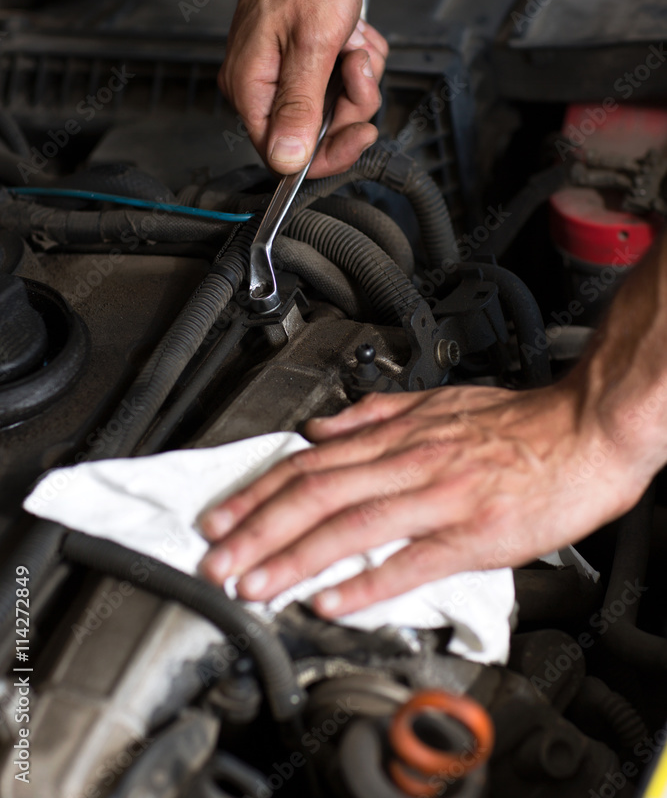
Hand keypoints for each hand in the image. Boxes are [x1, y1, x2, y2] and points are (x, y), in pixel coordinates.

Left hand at [199, 381, 645, 616]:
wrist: (583, 431)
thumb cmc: (515, 422)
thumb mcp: (437, 401)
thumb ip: (374, 414)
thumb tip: (321, 426)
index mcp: (399, 434)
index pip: (310, 463)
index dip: (259, 493)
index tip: (222, 518)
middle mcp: (410, 461)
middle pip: (317, 494)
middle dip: (258, 530)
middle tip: (216, 561)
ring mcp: (440, 497)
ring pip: (351, 526)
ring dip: (294, 558)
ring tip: (254, 584)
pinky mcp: (473, 533)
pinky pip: (411, 560)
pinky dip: (366, 581)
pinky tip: (331, 601)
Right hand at [218, 0, 387, 177]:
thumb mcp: (311, 45)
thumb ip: (299, 107)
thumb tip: (287, 160)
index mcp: (249, 88)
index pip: (284, 154)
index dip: (328, 152)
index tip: (360, 133)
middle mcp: (259, 85)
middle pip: (314, 131)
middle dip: (350, 104)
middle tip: (359, 68)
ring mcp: (279, 72)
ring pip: (332, 106)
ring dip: (358, 78)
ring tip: (355, 41)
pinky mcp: (298, 59)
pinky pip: (336, 82)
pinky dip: (355, 61)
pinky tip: (353, 34)